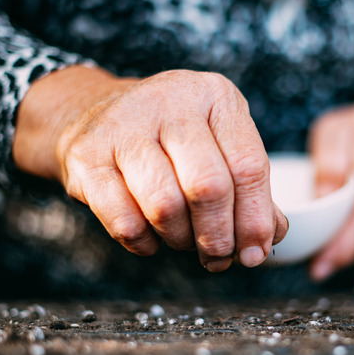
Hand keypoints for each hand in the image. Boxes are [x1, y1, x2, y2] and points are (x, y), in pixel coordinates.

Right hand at [13, 66, 287, 270]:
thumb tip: (267, 239)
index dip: (256, 219)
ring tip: (183, 241)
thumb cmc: (171, 141)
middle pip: (209, 188)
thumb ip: (249, 190)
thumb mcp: (218, 147)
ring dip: (180, 240)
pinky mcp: (86, 154)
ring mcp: (124, 124)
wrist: (91, 115)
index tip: (255, 253)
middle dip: (218, 237)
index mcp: (216, 96)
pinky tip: (150, 239)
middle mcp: (172, 100)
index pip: (249, 166)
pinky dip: (143, 243)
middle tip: (218, 258)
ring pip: (166, 206)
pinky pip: (124, 220)